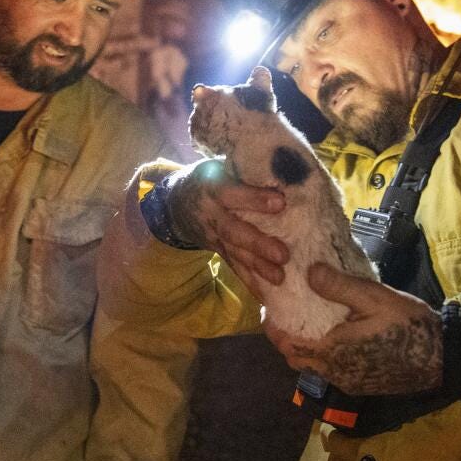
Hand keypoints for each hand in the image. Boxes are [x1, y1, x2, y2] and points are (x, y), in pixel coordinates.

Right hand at [163, 159, 288, 294]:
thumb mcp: (219, 165)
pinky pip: (233, 267)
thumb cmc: (208, 178)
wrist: (174, 203)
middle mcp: (210, 214)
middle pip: (234, 230)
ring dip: (257, 267)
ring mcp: (212, 236)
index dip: (254, 198)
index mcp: (212, 187)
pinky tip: (266, 295)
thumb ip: (245, 168)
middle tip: (283, 254)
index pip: (233, 193)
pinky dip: (249, 282)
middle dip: (258, 244)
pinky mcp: (217, 251)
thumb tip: (286, 166)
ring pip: (234, 252)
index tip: (281, 202)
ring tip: (279, 277)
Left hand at [266, 263, 442, 394]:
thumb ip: (339, 286)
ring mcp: (348, 382)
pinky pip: (332, 371)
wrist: (441, 359)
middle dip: (285, 339)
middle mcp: (335, 372)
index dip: (273, 328)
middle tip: (285, 315)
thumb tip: (308, 272)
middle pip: (297, 359)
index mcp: (332, 352)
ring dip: (306, 348)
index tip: (268, 309)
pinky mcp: (361, 384)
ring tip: (308, 322)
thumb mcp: (374, 298)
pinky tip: (335, 336)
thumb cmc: (408, 326)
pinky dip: (324, 355)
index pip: (287, 345)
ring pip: (314, 367)